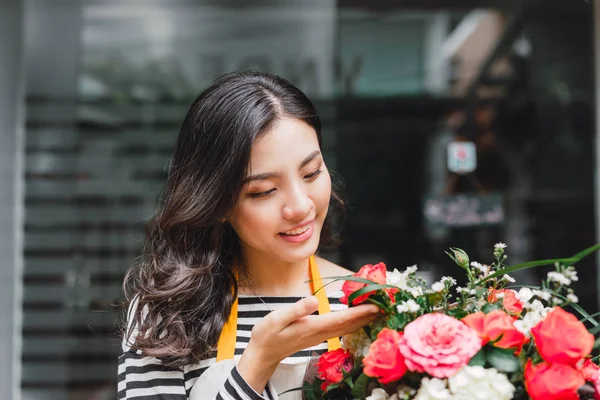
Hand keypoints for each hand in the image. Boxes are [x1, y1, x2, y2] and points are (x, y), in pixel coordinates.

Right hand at [237, 296, 378, 391]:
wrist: (262, 354)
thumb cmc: (267, 335)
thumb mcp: (276, 318)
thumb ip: (296, 310)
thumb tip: (313, 300)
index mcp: (312, 326)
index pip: (342, 318)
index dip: (360, 311)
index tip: (377, 304)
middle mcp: (320, 333)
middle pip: (350, 324)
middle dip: (368, 315)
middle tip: (386, 305)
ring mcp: (320, 336)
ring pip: (347, 328)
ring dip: (362, 319)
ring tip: (377, 311)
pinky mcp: (317, 336)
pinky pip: (340, 329)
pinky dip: (352, 322)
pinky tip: (357, 319)